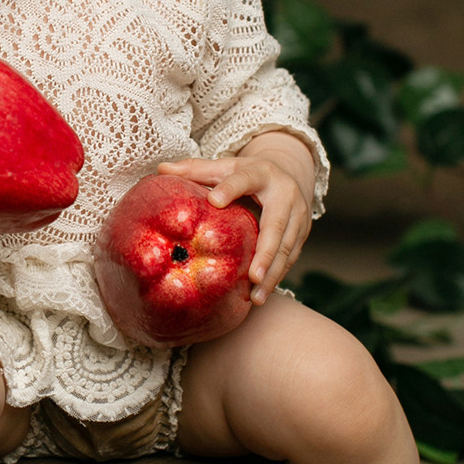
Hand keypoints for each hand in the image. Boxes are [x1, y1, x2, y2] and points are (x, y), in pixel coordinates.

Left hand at [157, 133, 313, 302]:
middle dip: (266, 253)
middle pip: (276, 226)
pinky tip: (261, 293)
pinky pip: (291, 257)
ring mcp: (298, 216)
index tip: (214, 200)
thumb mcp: (225, 166)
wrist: (289, 173)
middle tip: (252, 277)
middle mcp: (285, 194)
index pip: (245, 179)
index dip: (230, 189)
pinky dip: (277, 276)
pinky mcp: (302, 233)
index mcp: (261, 173)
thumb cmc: (248, 173)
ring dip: (273, 274)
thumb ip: (195, 169)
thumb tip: (160, 169)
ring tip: (256, 297)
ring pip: (287, 248)